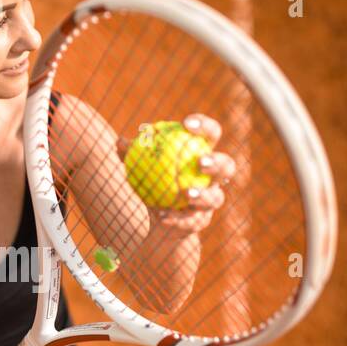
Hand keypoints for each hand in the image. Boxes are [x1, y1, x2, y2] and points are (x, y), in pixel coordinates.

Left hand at [118, 113, 236, 234]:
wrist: (158, 217)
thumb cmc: (153, 182)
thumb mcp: (142, 168)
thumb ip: (133, 155)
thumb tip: (120, 143)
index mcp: (203, 154)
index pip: (211, 135)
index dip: (205, 126)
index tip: (186, 123)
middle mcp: (213, 178)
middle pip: (227, 167)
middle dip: (217, 162)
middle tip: (201, 161)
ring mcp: (211, 201)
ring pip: (215, 198)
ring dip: (203, 194)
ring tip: (188, 193)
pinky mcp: (202, 221)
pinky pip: (192, 221)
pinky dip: (177, 219)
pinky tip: (163, 216)